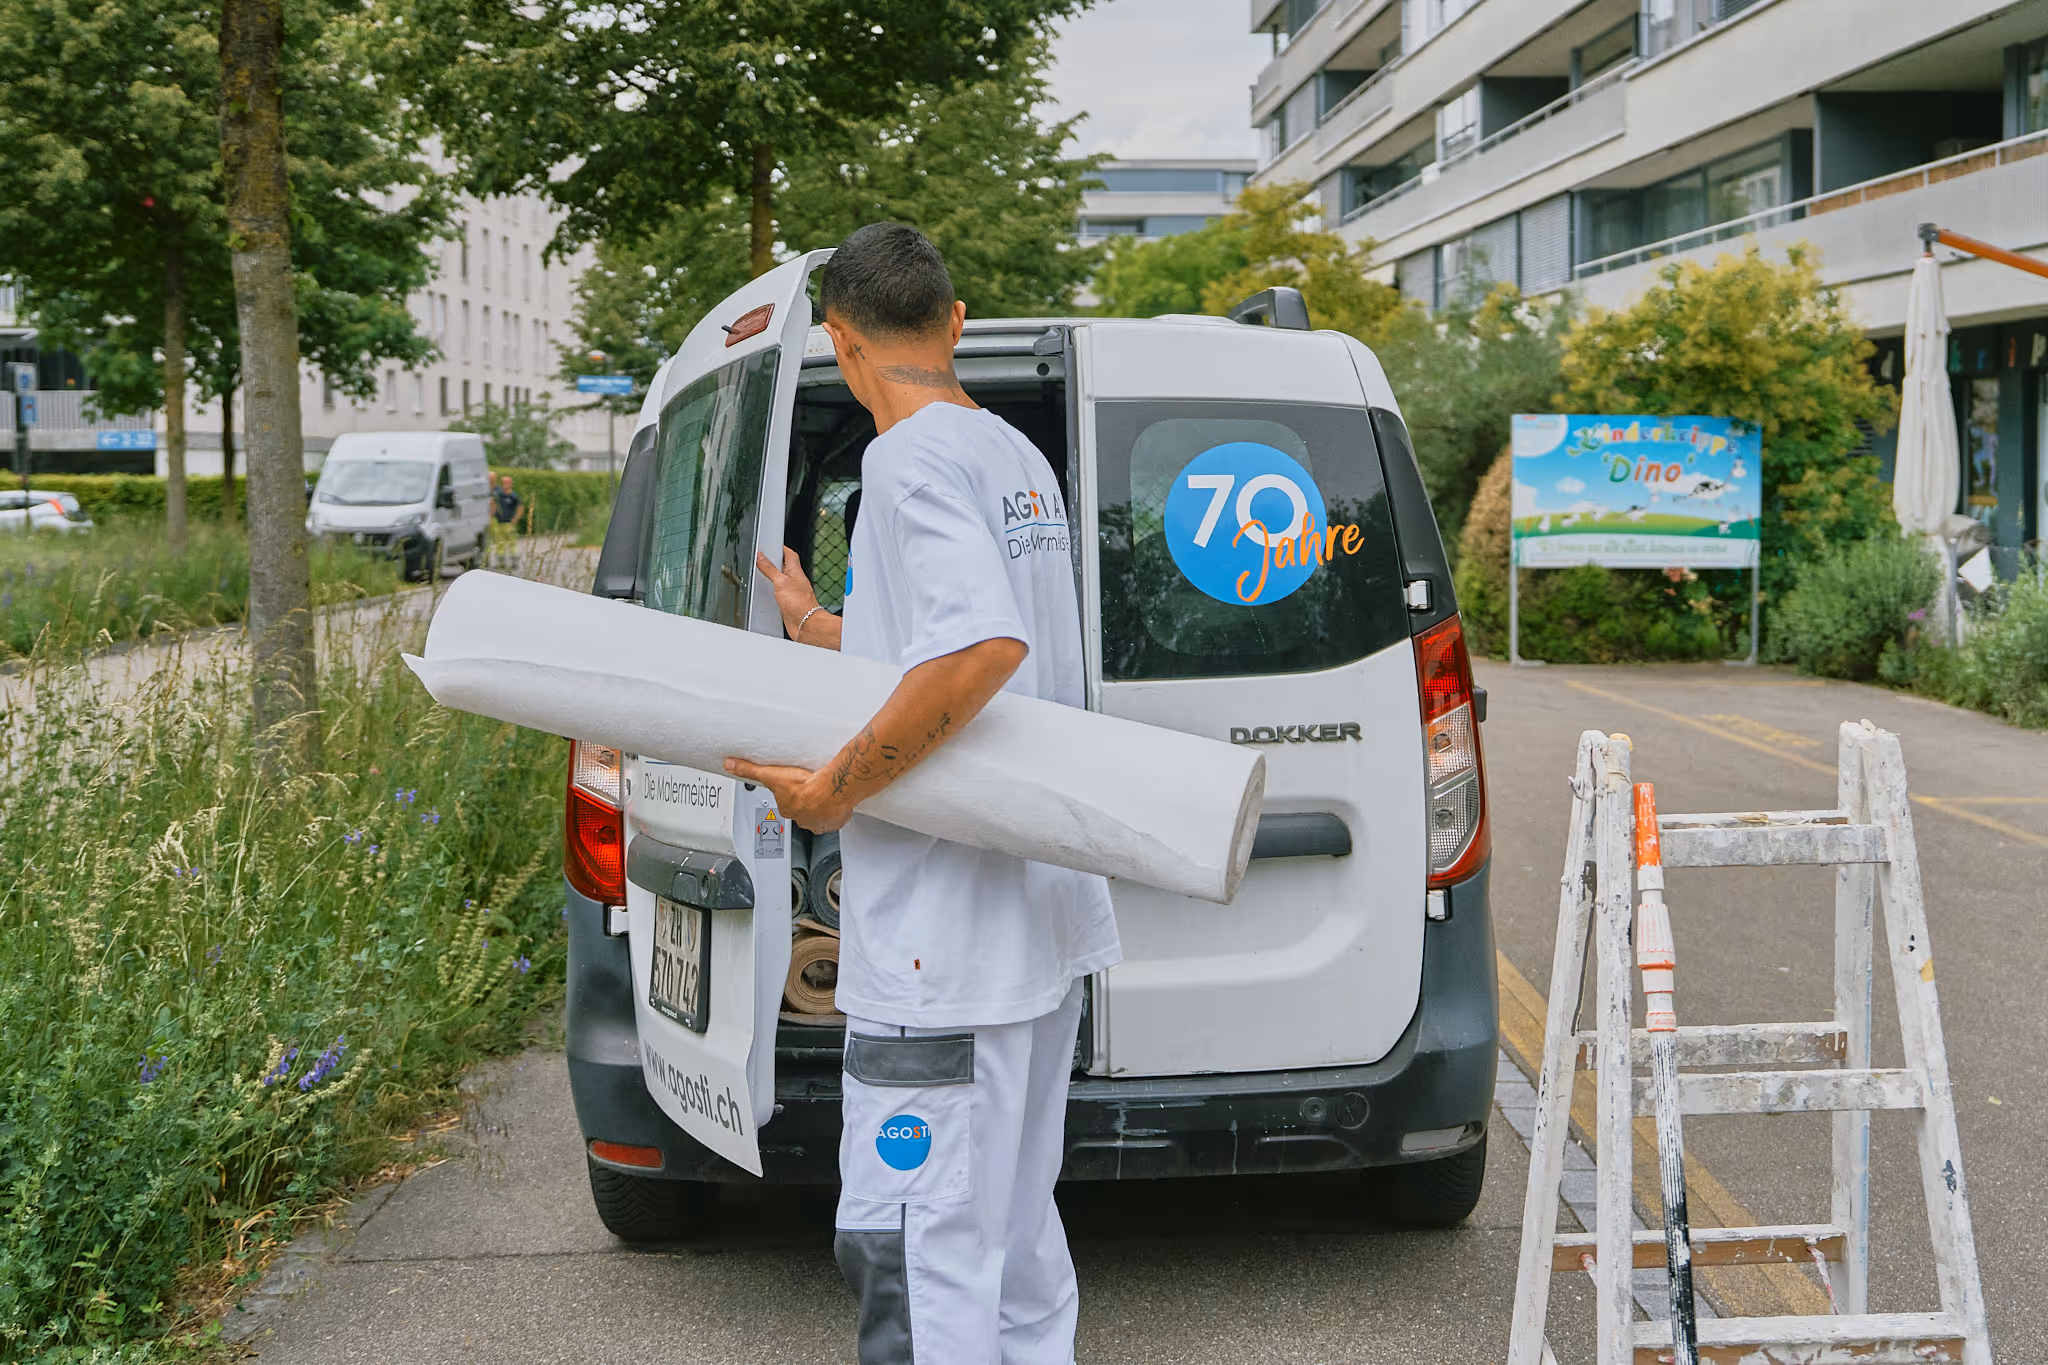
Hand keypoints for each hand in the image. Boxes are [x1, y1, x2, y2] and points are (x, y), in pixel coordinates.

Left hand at [723, 757, 853, 832]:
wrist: (830, 792)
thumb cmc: (804, 786)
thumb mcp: (770, 774)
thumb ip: (749, 770)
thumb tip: (730, 765)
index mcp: (787, 807)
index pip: (786, 801)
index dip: (789, 793)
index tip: (794, 784)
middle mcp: (802, 817)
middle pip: (801, 809)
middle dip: (804, 800)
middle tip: (810, 786)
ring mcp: (819, 821)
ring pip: (818, 815)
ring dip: (820, 807)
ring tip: (823, 792)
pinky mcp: (834, 820)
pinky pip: (834, 818)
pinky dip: (835, 811)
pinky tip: (835, 800)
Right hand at [756, 548, 818, 639]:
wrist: (806, 624)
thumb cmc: (800, 604)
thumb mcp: (781, 582)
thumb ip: (770, 569)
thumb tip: (761, 556)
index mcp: (795, 571)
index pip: (789, 554)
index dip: (782, 548)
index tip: (773, 545)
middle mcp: (795, 581)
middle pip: (785, 567)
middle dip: (775, 562)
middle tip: (765, 558)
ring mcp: (792, 592)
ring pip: (781, 580)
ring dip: (773, 577)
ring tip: (763, 574)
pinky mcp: (788, 603)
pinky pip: (779, 594)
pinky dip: (773, 591)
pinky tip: (767, 594)